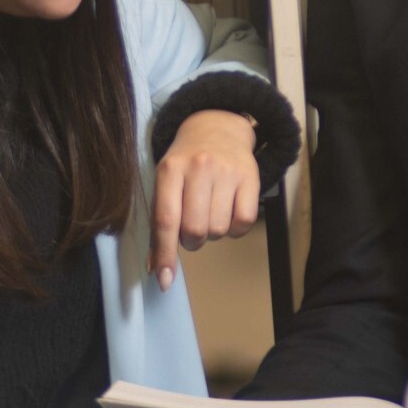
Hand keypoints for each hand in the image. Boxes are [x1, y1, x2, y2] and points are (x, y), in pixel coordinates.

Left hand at [149, 109, 260, 289]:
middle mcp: (199, 167)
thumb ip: (159, 224)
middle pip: (195, 229)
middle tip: (191, 226)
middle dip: (191, 240)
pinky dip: (234, 229)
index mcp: (170, 169)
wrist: (217, 126)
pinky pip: (243, 223)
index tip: (165, 280)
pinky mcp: (251, 176)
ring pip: (219, 230)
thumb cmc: (185, 162)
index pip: (166, 219)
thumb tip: (157, 269)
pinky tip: (228, 212)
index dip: (165, 253)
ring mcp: (227, 171)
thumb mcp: (165, 183)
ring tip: (209, 212)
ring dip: (212, 233)